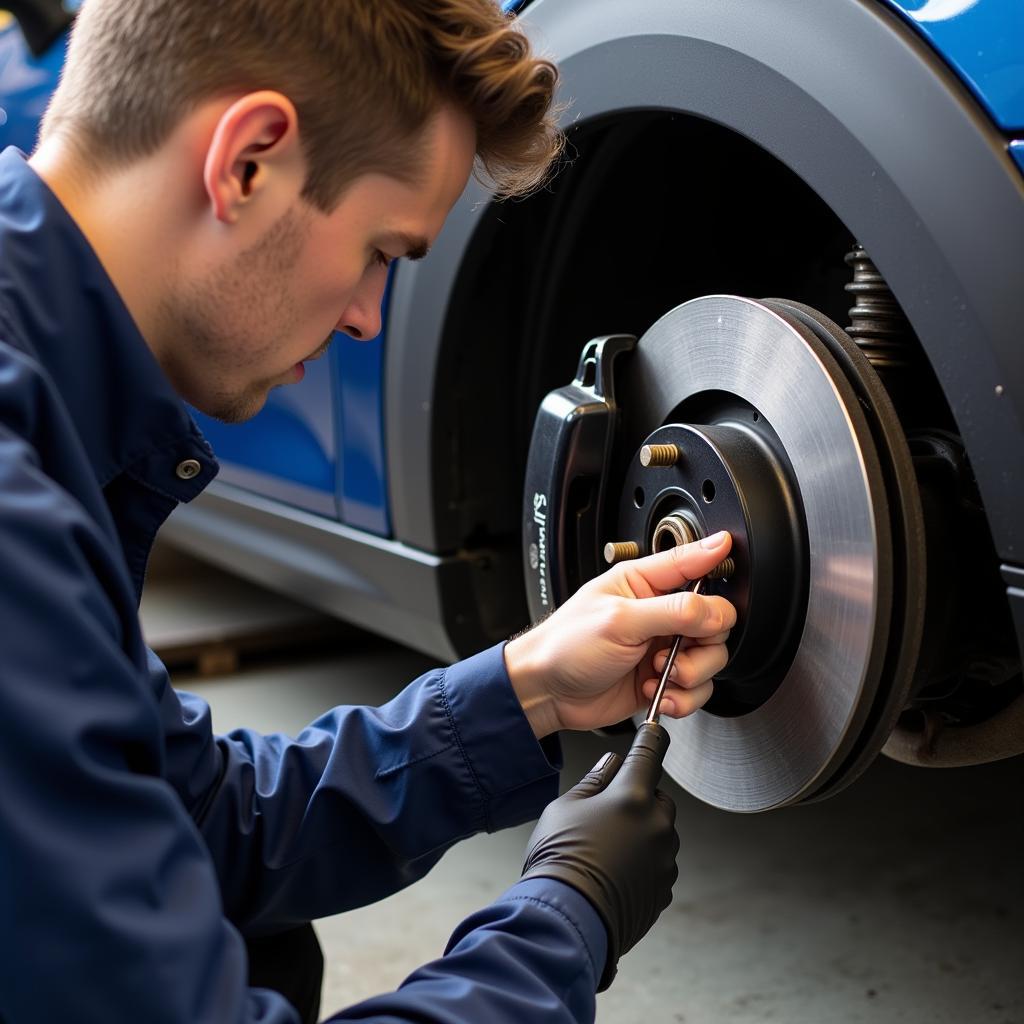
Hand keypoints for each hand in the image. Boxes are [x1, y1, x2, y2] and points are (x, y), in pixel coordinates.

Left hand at [504, 531, 736, 736]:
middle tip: (675, 652)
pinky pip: (698, 689)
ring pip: (712, 658)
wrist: (546, 692)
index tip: (730, 555)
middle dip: (703, 642)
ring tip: (661, 676)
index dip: (715, 557)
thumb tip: (715, 607)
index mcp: (644, 583)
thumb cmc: (565, 646)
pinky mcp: (663, 680)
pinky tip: (657, 695)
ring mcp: (663, 648)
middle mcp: (659, 613)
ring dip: (693, 674)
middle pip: (715, 619)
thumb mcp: (619, 621)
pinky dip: (685, 698)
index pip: (691, 562)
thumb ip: (672, 612)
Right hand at [521, 722, 677, 989]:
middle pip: (657, 797)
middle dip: (638, 799)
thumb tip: (610, 764)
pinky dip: (643, 863)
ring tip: (604, 850)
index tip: (655, 729)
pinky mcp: (663, 887)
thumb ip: (593, 781)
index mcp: (632, 796)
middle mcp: (656, 824)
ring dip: (641, 833)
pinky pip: (658, 863)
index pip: (651, 753)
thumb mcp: (565, 807)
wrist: (566, 920)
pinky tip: (613, 872)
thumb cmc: (559, 860)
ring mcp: (664, 858)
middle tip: (606, 815)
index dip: (652, 737)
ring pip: (659, 832)